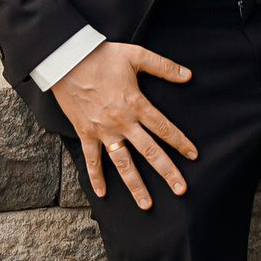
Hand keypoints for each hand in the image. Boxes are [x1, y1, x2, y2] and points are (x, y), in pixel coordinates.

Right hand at [52, 41, 197, 208]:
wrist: (66, 60)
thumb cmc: (102, 56)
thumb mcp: (135, 55)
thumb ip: (163, 66)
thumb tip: (188, 75)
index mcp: (136, 104)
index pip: (164, 128)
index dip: (181, 142)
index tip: (194, 156)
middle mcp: (122, 122)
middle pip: (149, 152)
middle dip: (167, 172)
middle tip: (181, 190)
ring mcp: (103, 131)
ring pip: (123, 163)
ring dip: (135, 185)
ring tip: (147, 204)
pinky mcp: (85, 133)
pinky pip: (92, 160)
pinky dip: (96, 177)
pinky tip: (102, 194)